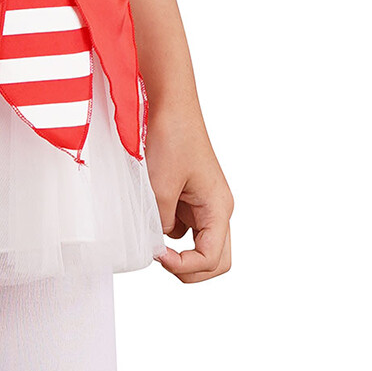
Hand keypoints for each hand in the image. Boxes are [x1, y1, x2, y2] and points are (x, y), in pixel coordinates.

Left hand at [146, 100, 233, 282]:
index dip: (185, 267)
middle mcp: (217, 208)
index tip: (158, 255)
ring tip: (152, 234)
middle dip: (189, 268)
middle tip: (160, 258)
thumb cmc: (172, 135)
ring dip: (177, 248)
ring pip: (199, 244)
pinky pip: (184, 224)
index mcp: (219, 207)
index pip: (212, 259)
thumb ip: (161, 221)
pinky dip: (168, 228)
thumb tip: (158, 241)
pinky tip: (152, 214)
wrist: (169, 102)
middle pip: (214, 259)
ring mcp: (204, 202)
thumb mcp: (161, 185)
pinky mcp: (190, 194)